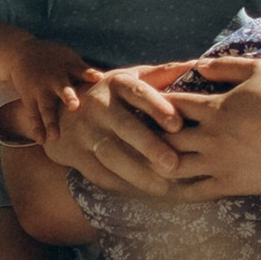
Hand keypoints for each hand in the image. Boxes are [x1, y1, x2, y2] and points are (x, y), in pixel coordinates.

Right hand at [0, 34, 100, 148]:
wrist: (21, 52)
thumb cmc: (54, 58)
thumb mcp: (69, 58)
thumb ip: (86, 72)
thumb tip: (108, 82)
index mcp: (68, 67)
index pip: (81, 70)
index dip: (90, 74)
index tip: (99, 78)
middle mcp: (54, 79)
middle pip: (62, 88)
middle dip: (68, 97)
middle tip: (74, 106)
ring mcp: (41, 89)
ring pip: (46, 107)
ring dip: (50, 121)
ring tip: (55, 136)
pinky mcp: (29, 97)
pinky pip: (33, 114)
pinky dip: (36, 127)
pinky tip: (41, 140)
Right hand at [37, 62, 187, 191]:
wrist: (61, 112)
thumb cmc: (113, 95)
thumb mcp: (131, 78)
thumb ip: (163, 74)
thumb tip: (199, 64)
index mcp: (117, 83)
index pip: (138, 93)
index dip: (157, 107)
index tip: (178, 124)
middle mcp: (98, 104)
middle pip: (126, 126)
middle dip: (149, 146)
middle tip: (173, 164)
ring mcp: (84, 130)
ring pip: (111, 154)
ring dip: (137, 173)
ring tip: (163, 188)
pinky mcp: (75, 153)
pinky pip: (99, 173)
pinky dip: (121, 185)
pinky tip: (142, 195)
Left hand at [155, 55, 260, 196]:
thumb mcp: (258, 70)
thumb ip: (224, 66)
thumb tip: (197, 65)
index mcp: (214, 108)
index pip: (170, 105)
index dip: (153, 104)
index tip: (144, 105)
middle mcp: (210, 137)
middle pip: (164, 137)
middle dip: (148, 135)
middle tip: (137, 136)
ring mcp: (219, 163)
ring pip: (173, 167)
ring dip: (158, 163)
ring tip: (146, 163)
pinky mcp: (230, 184)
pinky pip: (195, 192)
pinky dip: (177, 191)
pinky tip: (167, 190)